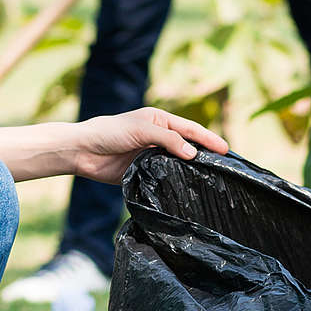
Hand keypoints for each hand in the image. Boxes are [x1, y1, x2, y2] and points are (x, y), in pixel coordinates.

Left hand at [68, 107, 228, 184]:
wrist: (83, 152)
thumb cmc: (110, 132)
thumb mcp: (142, 130)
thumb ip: (168, 140)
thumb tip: (193, 153)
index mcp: (160, 121)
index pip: (190, 130)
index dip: (209, 139)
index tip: (226, 150)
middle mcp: (158, 138)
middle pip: (188, 147)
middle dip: (206, 154)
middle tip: (226, 167)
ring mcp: (152, 157)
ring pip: (178, 163)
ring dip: (192, 170)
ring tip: (213, 180)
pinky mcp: (144, 173)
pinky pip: (165, 178)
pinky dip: (177, 182)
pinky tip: (188, 189)